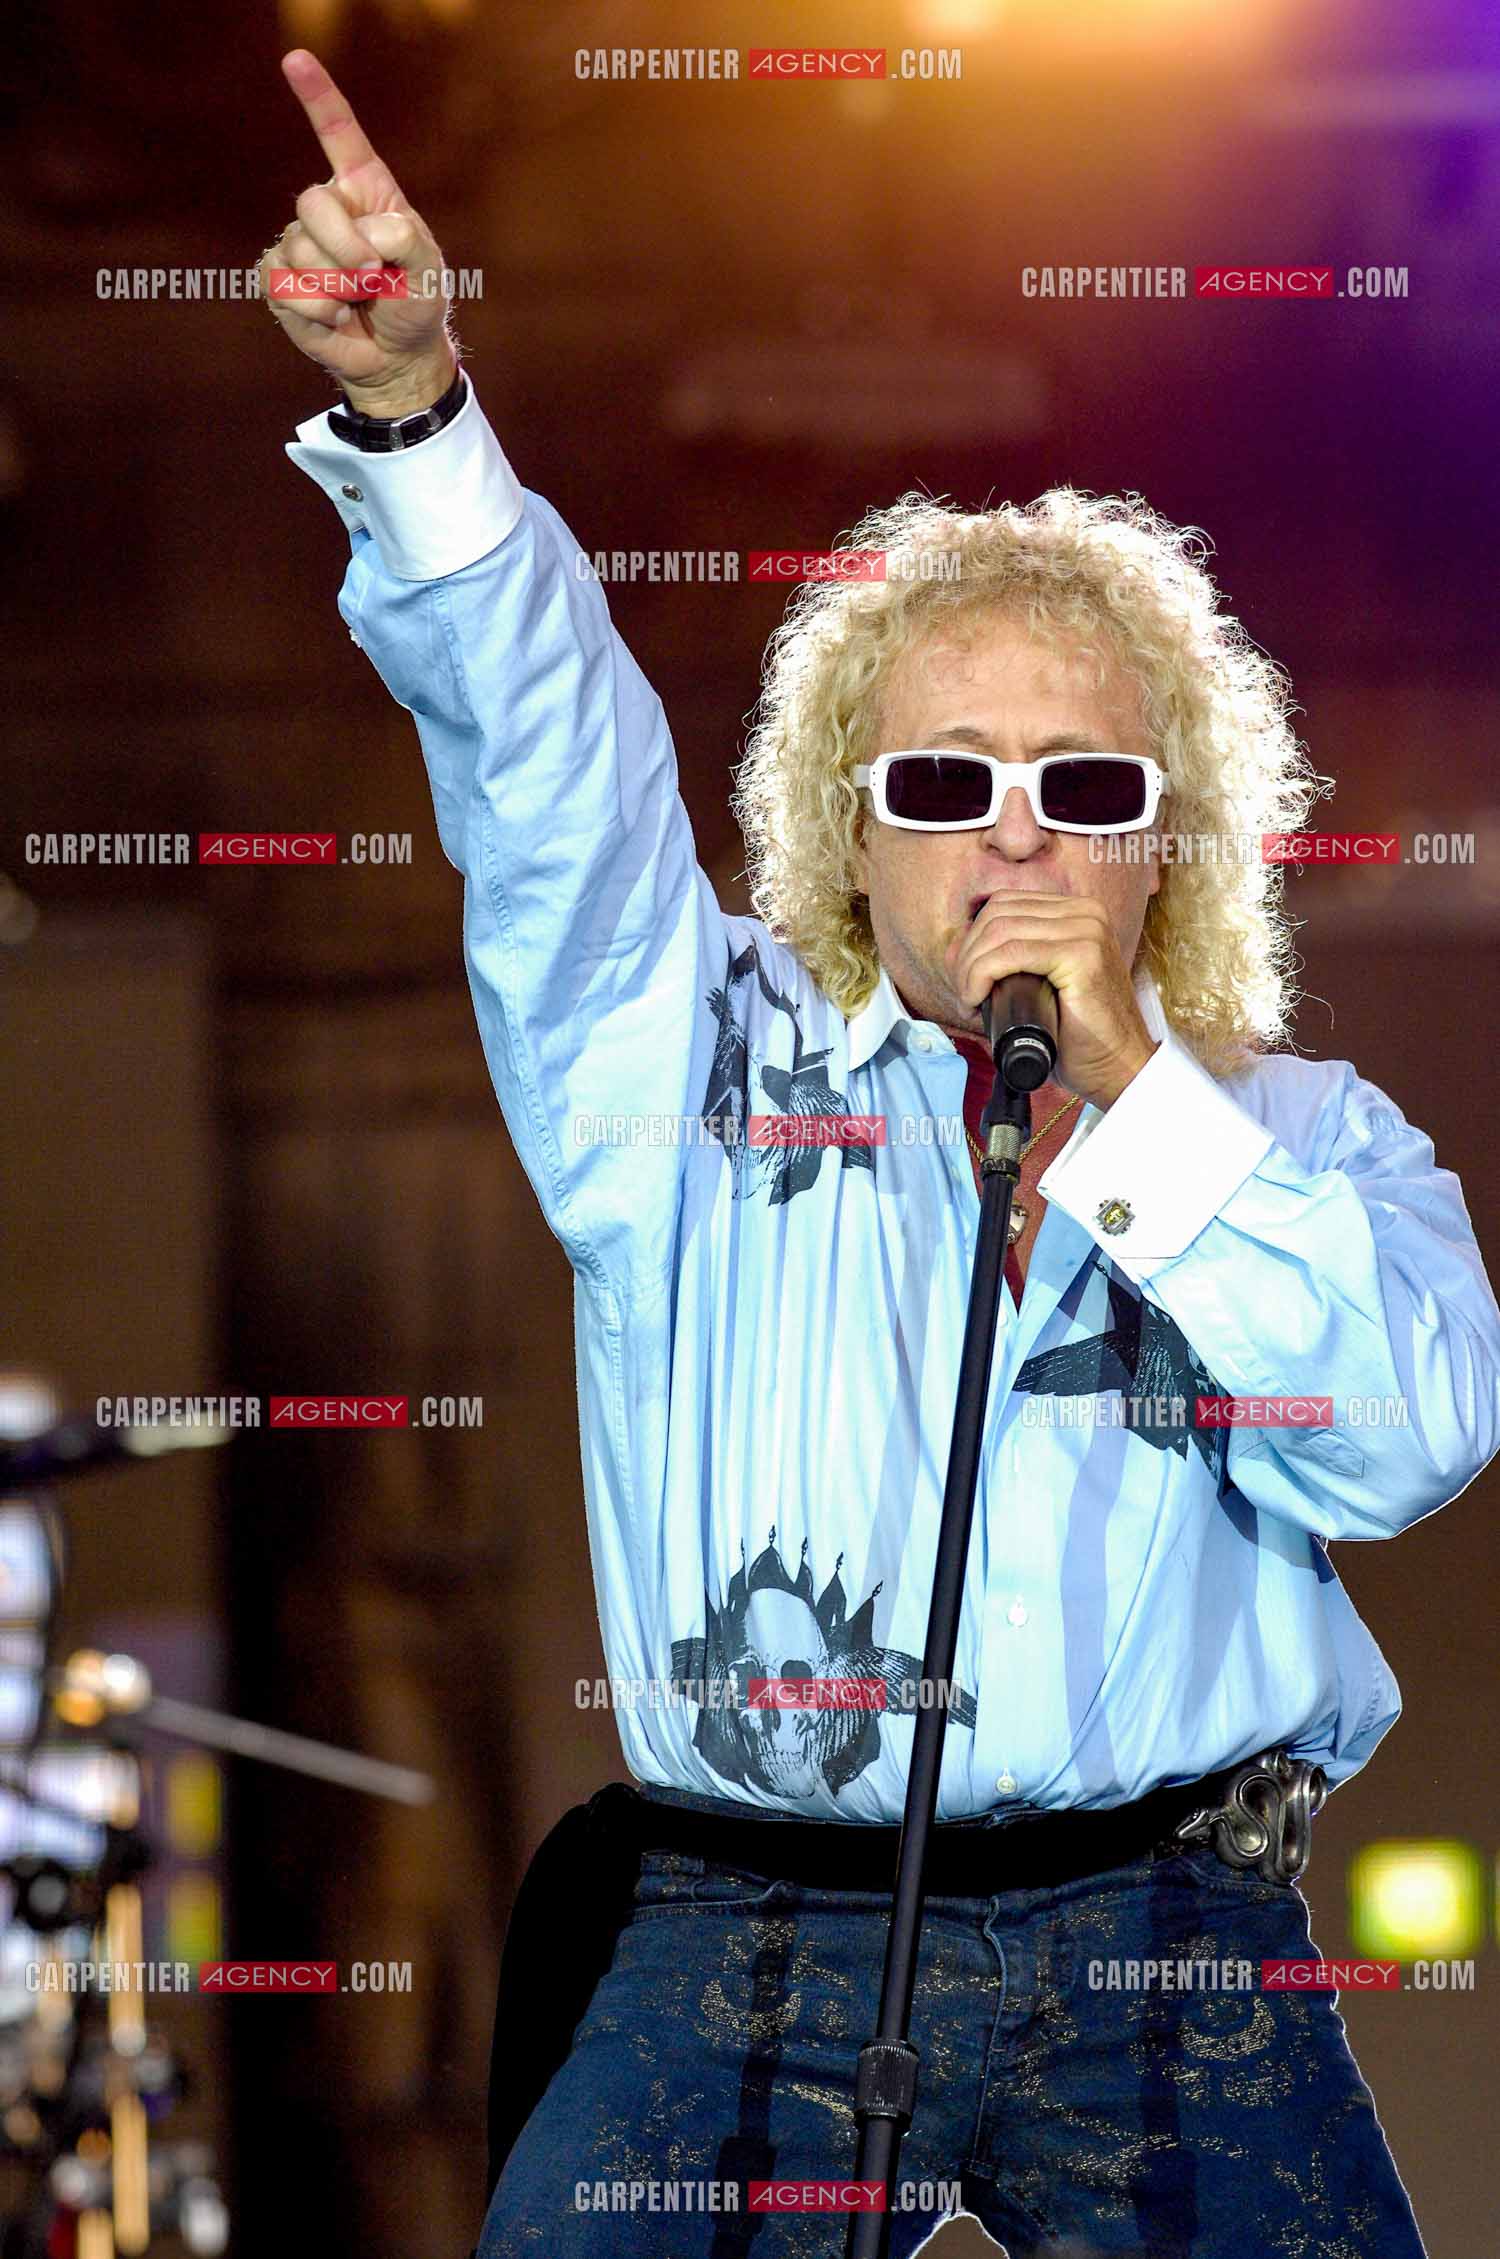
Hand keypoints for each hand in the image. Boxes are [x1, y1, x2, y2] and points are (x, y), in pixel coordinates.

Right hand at [258, 49, 457, 413]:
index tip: (294, 58)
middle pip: (312, 204)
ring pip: (299, 252)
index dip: (317, 96)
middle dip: (346, 249)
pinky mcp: (279, 280)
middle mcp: (328, 209)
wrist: (396, 355)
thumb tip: (362, 237)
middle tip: (372, 277)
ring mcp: (298, 243)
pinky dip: (318, 311)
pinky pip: (284, 286)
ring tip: (358, 300)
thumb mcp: (428, 268)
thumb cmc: (414, 302)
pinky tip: (335, 317)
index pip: (339, 132)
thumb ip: (403, 238)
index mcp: (365, 189)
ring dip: (338, 288)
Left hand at [945, 893, 1156, 1108]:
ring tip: (969, 1000)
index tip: (964, 979)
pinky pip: (1011, 953)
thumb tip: (954, 948)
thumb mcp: (1038, 985)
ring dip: (970, 967)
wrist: (1117, 1067)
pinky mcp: (1082, 955)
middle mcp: (1086, 913)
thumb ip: (1008, 961)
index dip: (973, 940)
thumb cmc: (1076, 1036)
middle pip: (999, 914)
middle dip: (967, 954)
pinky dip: (982, 974)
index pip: (1005, 905)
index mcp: (1077, 912)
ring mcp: (1087, 931)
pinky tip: (976, 998)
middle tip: (964, 994)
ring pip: (1000, 931)